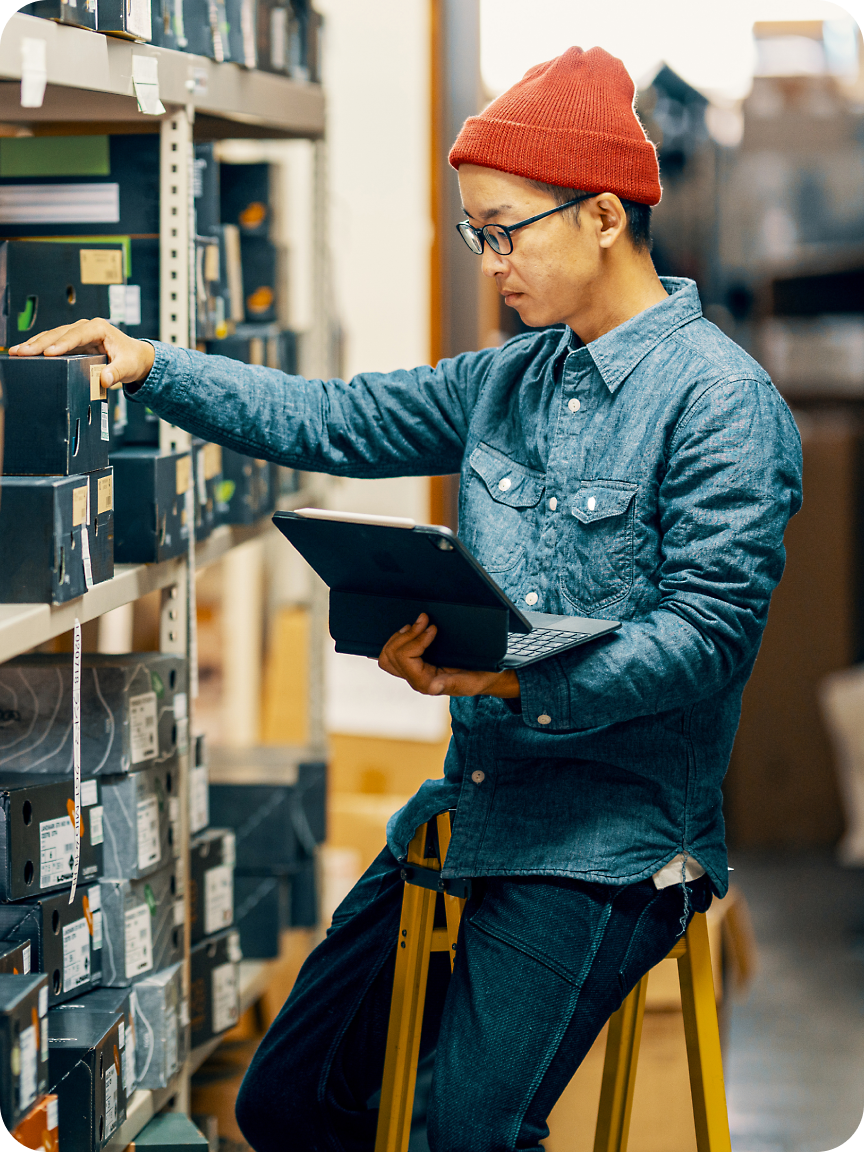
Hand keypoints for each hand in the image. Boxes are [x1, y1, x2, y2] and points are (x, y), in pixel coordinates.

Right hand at [9, 319, 154, 390]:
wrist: (135, 357)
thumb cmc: (132, 359)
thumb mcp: (128, 367)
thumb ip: (117, 373)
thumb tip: (105, 379)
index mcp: (98, 328)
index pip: (76, 335)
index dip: (61, 344)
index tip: (48, 353)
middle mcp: (85, 327)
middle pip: (59, 334)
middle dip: (39, 343)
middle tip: (22, 352)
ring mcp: (77, 334)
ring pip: (52, 337)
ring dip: (34, 344)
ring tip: (17, 351)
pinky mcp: (73, 342)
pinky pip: (54, 343)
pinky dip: (39, 347)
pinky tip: (25, 352)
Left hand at [378, 613, 520, 698]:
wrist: (487, 675)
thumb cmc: (480, 677)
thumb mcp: (470, 680)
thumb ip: (451, 684)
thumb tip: (433, 687)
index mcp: (426, 683)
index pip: (405, 659)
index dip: (416, 640)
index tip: (432, 628)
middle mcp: (415, 679)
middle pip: (392, 656)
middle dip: (406, 635)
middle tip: (424, 620)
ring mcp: (412, 672)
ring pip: (387, 656)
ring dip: (400, 636)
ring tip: (416, 624)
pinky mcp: (414, 664)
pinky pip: (393, 654)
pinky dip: (399, 639)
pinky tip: (411, 630)